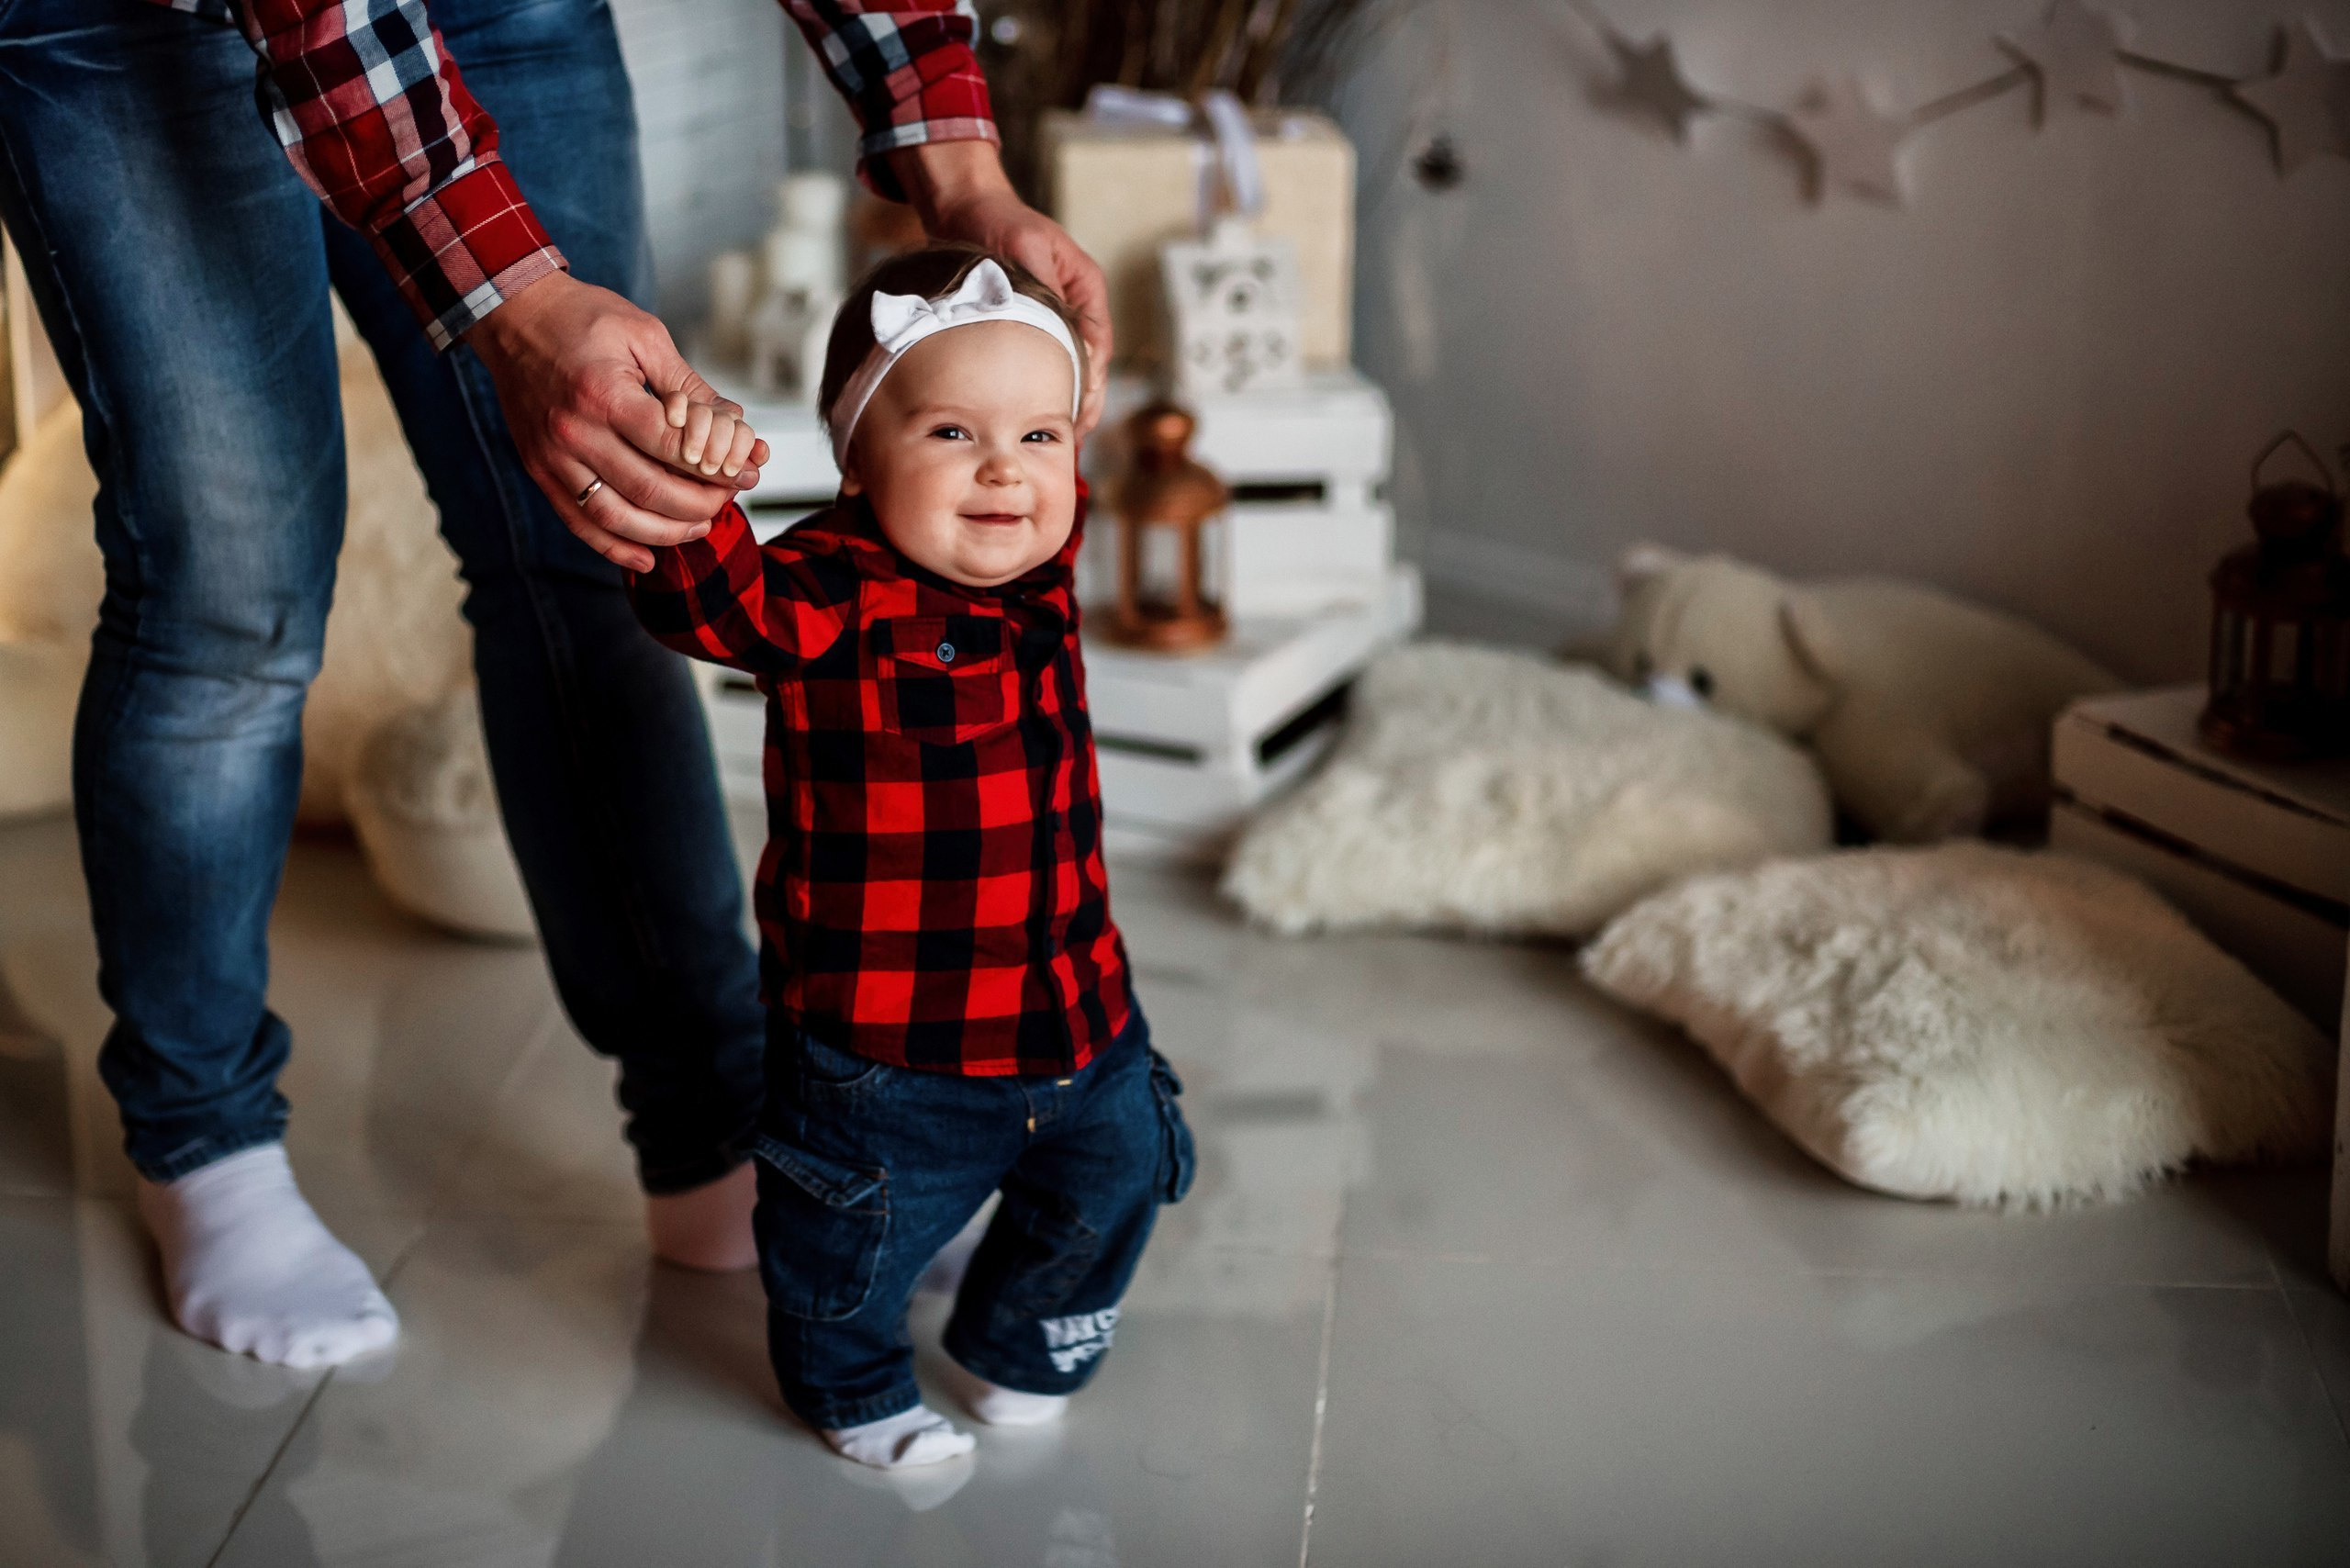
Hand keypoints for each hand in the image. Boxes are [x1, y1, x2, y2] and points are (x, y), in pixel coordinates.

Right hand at [466, 273, 770, 570]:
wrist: (514, 315)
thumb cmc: (581, 317)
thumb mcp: (645, 334)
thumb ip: (688, 385)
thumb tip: (733, 424)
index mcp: (604, 394)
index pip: (672, 448)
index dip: (716, 467)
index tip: (746, 473)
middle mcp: (575, 431)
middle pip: (649, 490)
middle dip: (700, 503)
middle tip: (728, 498)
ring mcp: (553, 456)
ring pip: (616, 517)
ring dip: (665, 532)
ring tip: (699, 527)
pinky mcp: (540, 469)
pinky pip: (579, 521)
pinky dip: (614, 547)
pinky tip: (646, 558)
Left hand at [888, 141, 1111, 438]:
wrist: (965, 207)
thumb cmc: (997, 221)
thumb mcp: (1026, 249)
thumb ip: (1046, 287)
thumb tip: (1062, 329)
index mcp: (1086, 288)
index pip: (1097, 346)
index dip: (1092, 385)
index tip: (1080, 415)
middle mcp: (1077, 305)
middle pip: (1090, 365)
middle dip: (1083, 403)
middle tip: (1073, 440)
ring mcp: (1056, 316)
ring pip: (1069, 368)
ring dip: (1065, 400)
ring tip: (1058, 437)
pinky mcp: (1031, 324)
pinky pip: (1043, 363)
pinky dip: (1041, 388)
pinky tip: (1030, 412)